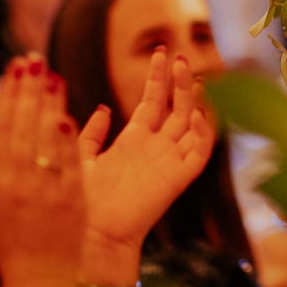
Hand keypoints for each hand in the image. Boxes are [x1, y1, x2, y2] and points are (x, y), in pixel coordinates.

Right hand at [0, 56, 84, 286]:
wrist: (43, 278)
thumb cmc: (6, 244)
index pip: (2, 130)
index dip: (8, 97)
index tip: (14, 69)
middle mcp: (21, 184)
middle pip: (25, 128)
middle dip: (28, 92)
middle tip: (33, 61)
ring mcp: (48, 191)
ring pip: (48, 142)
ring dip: (50, 106)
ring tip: (53, 75)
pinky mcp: (74, 198)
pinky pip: (71, 164)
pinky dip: (70, 140)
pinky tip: (68, 114)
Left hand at [79, 50, 215, 261]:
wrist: (92, 234)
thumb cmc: (82, 201)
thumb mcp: (81, 159)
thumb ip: (92, 133)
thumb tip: (105, 107)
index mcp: (134, 140)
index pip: (154, 100)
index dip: (159, 77)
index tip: (162, 52)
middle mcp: (156, 147)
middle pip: (177, 106)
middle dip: (180, 81)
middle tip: (181, 56)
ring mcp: (170, 161)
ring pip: (192, 123)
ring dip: (195, 99)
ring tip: (193, 75)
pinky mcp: (178, 178)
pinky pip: (200, 151)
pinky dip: (205, 131)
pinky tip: (200, 112)